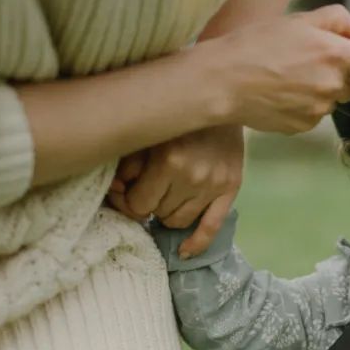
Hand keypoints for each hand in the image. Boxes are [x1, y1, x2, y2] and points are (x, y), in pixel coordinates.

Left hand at [106, 125, 243, 256]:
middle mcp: (193, 177)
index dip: (128, 201)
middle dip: (149, 204)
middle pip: (158, 213)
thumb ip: (127, 165)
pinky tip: (185, 252)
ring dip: (168, 213)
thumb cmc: (177, 117)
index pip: (138, 205)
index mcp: (168, 161)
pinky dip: (197, 243)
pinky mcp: (231, 188)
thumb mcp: (146, 134)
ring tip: (167, 196)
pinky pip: (212, 226)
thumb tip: (118, 193)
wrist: (221, 97)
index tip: (126, 193)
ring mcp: (213, 185)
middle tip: (148, 188)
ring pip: (179, 221)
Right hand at [198, 4, 349, 134]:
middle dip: (340, 77)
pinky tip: (280, 94)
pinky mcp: (304, 127)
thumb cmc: (257, 44)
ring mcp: (319, 111)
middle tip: (307, 63)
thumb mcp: (299, 19)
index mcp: (337, 56)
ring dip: (319, 91)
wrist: (221, 81)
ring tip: (287, 77)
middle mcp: (333, 86)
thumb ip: (339, 21)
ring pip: (332, 101)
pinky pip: (314, 116)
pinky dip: (302, 106)